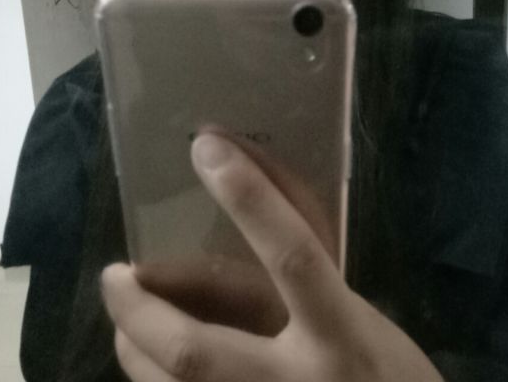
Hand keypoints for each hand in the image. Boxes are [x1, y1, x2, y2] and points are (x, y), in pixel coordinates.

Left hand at [102, 133, 443, 381]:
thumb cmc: (392, 377)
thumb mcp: (363, 320)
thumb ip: (316, 282)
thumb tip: (260, 216)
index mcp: (341, 335)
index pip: (293, 256)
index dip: (251, 200)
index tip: (208, 150)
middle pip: (195, 350)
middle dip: (140, 310)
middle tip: (115, 274)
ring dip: (134, 350)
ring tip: (124, 317)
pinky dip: (154, 381)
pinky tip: (148, 359)